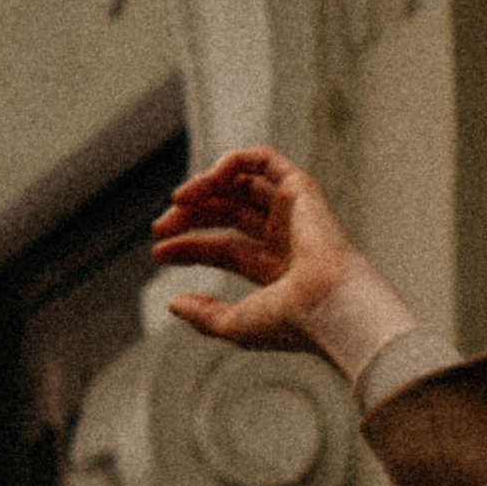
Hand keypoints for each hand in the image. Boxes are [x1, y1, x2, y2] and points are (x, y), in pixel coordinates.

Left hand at [150, 148, 414, 387]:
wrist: (329, 305)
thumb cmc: (293, 322)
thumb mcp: (236, 325)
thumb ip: (204, 316)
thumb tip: (173, 304)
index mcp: (277, 270)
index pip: (223, 249)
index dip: (187, 247)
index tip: (158, 253)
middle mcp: (287, 238)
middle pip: (228, 214)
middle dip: (190, 216)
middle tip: (160, 227)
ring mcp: (295, 212)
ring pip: (241, 185)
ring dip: (205, 188)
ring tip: (177, 201)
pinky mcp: (302, 189)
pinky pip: (264, 160)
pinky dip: (232, 163)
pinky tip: (206, 181)